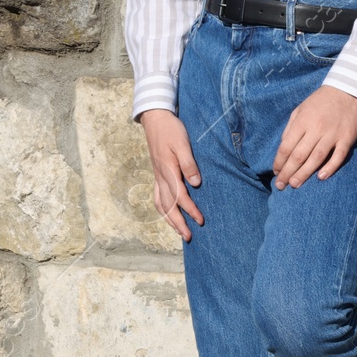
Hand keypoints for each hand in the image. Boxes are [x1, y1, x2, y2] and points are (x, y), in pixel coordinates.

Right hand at [140, 109, 202, 240]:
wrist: (155, 118)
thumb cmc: (172, 130)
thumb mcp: (183, 144)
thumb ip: (189, 164)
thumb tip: (195, 184)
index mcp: (168, 171)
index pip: (180, 197)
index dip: (191, 210)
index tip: (201, 220)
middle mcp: (161, 177)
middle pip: (168, 206)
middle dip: (178, 224)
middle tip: (189, 237)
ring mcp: (157, 176)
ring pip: (161, 204)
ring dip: (169, 220)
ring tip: (179, 232)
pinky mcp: (157, 174)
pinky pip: (157, 197)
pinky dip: (163, 209)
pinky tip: (168, 214)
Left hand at [272, 85, 356, 189]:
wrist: (347, 91)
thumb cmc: (320, 102)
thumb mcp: (300, 109)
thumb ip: (290, 128)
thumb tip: (284, 147)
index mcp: (302, 122)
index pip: (287, 146)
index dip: (279, 162)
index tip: (276, 173)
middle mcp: (316, 129)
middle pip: (299, 156)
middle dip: (288, 172)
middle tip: (281, 186)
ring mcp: (333, 134)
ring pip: (316, 158)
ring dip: (304, 174)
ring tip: (295, 185)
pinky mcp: (347, 139)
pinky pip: (338, 156)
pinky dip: (330, 167)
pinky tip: (321, 177)